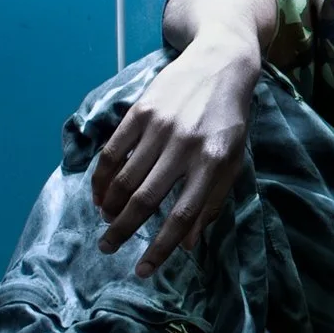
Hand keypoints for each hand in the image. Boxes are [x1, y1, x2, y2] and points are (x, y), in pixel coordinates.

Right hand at [91, 37, 258, 270]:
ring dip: (110, 206)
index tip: (143, 269)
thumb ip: (211, 202)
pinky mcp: (141, 112)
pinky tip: (99, 194)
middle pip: (146, 200)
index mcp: (213, 164)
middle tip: (108, 248)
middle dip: (123, 230)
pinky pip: (113, 151)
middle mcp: (186, 147)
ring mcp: (160, 128)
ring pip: (124, 178)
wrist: (221, 63)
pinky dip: (102, 177)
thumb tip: (189, 245)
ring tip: (105, 221)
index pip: (182, 217)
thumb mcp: (234, 161)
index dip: (161, 248)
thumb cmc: (230, 120)